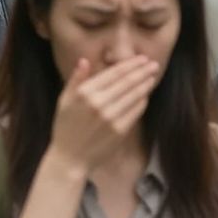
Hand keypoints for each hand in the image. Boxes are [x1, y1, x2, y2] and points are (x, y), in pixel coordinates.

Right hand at [48, 55, 159, 173]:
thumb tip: (85, 61)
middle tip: (153, 64)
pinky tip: (146, 95)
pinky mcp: (119, 131)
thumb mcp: (64, 101)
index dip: (129, 64)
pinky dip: (142, 101)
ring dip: (145, 84)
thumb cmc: (65, 128)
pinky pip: (135, 112)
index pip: (113, 74)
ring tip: (153, 75)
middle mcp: (98, 103)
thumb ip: (75, 80)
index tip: (141, 58)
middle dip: (142, 71)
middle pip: (127, 82)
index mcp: (85, 93)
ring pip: (133, 95)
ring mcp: (110, 117)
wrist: (70, 158)